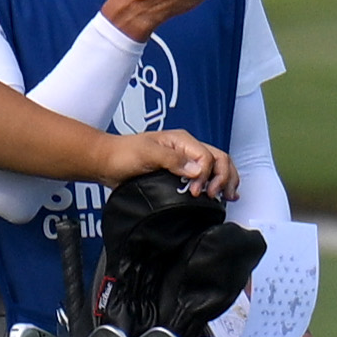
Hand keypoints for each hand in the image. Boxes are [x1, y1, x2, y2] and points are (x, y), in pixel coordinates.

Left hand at [106, 129, 233, 195]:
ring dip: (226, 179)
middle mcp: (187, 149)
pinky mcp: (179, 173)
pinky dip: (216, 183)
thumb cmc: (123, 154)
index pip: (207, 157)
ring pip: (216, 166)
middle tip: (220, 196)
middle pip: (219, 158)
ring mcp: (184, 161)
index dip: (206, 176)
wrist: (107, 163)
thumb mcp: (147, 153)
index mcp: (182, 141)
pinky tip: (219, 193)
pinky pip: (205, 176)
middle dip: (225, 177)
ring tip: (229, 195)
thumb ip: (173, 160)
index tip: (195, 192)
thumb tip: (197, 170)